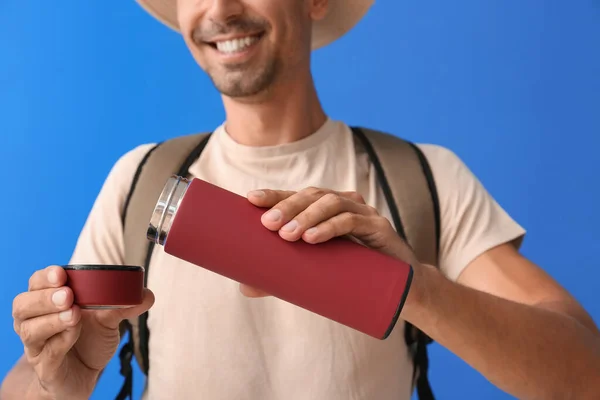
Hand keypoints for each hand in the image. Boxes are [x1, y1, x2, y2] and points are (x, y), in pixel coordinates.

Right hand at [12, 265, 153, 398]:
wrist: (84, 375)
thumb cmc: (89, 340)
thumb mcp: (108, 319)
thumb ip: (124, 305)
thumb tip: (146, 294)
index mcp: (48, 302)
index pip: (37, 283)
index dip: (45, 277)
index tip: (61, 274)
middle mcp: (35, 321)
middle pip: (23, 305)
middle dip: (45, 298)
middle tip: (69, 296)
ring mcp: (37, 346)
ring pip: (30, 329)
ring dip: (53, 320)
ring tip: (74, 315)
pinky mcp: (46, 368)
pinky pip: (47, 353)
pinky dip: (60, 342)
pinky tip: (74, 335)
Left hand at [243, 187, 417, 296]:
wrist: (399, 291)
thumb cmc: (353, 277)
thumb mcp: (315, 274)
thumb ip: (283, 278)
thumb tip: (244, 288)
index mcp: (326, 210)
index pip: (297, 196)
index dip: (275, 195)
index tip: (250, 199)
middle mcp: (344, 204)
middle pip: (312, 194)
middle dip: (288, 206)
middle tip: (267, 224)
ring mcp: (363, 212)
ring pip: (331, 202)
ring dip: (307, 216)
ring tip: (287, 235)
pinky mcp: (379, 226)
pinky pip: (352, 220)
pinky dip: (330, 227)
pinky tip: (313, 238)